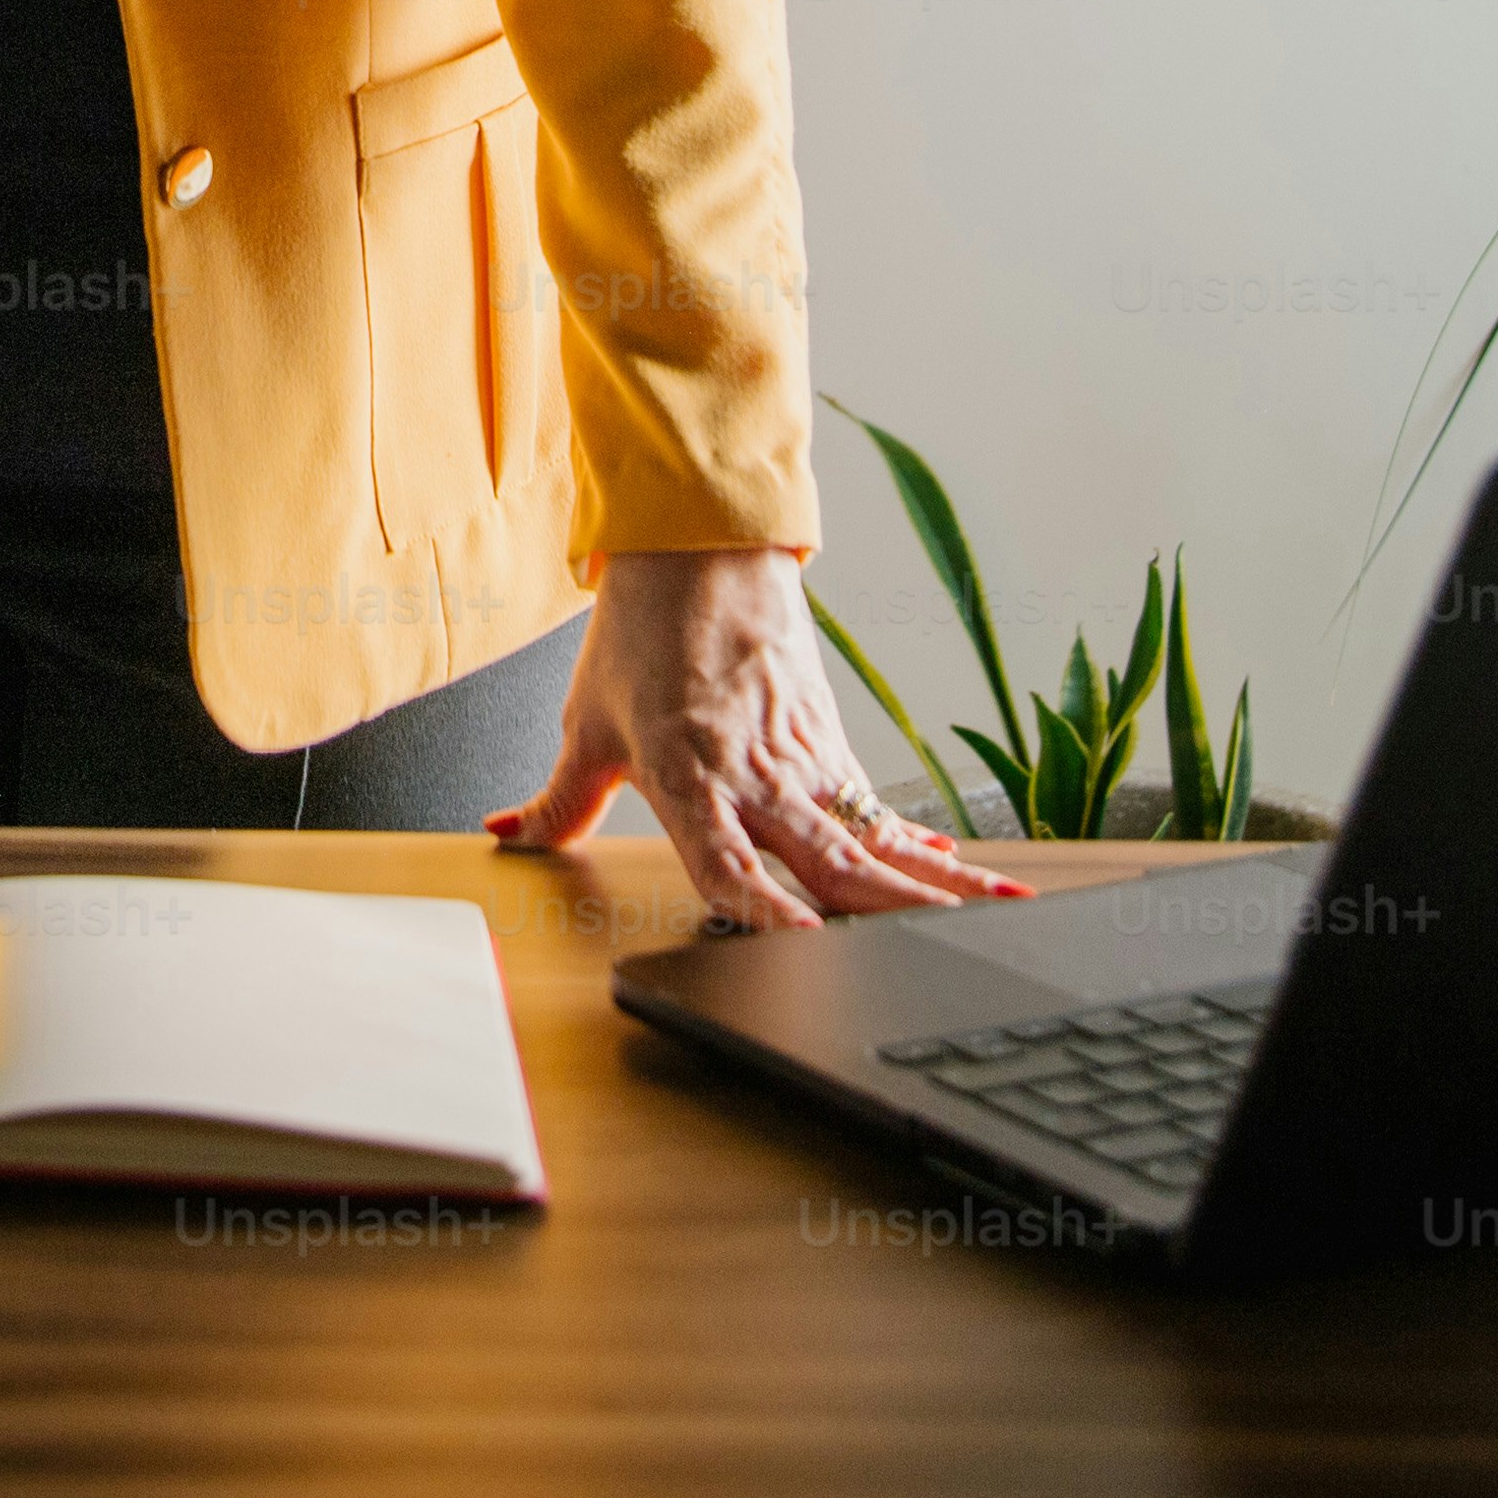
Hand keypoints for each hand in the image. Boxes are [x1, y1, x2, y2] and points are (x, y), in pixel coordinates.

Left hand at [492, 546, 1033, 930]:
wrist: (700, 549)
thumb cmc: (641, 635)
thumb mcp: (585, 723)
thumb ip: (555, 800)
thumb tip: (507, 836)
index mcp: (689, 777)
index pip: (729, 862)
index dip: (764, 908)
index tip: (803, 942)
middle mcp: (755, 776)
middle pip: (827, 859)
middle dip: (887, 910)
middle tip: (942, 948)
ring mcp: (801, 761)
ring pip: (870, 838)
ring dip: (931, 881)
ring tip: (990, 912)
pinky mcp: (826, 743)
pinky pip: (876, 808)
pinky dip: (917, 842)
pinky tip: (959, 868)